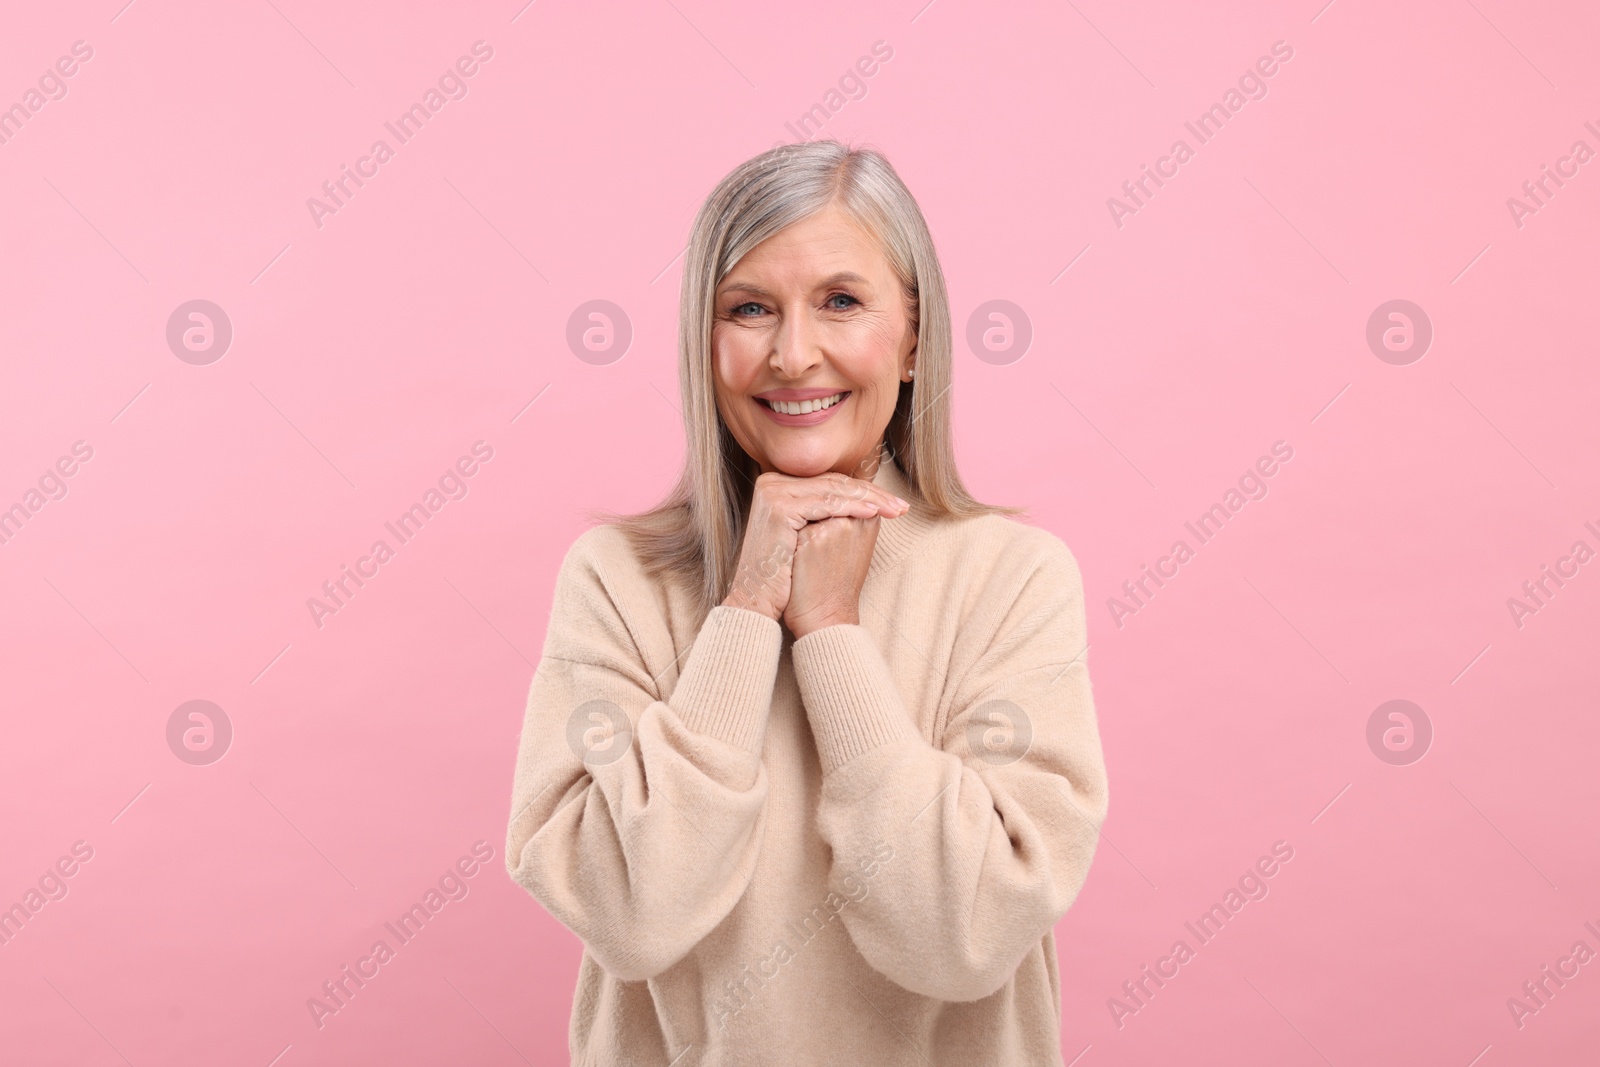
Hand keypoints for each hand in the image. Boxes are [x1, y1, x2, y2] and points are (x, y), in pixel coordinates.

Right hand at [721, 470, 906, 623]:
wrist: (760, 599)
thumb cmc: (788, 573)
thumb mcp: (807, 534)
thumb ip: (827, 510)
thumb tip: (869, 495)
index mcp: (778, 483)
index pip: (830, 482)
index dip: (864, 492)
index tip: (893, 504)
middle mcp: (771, 481)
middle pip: (833, 483)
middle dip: (872, 494)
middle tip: (900, 505)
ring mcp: (772, 492)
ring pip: (832, 491)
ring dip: (868, 499)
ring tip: (894, 509)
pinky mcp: (778, 507)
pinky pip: (824, 503)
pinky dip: (853, 506)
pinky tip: (874, 512)